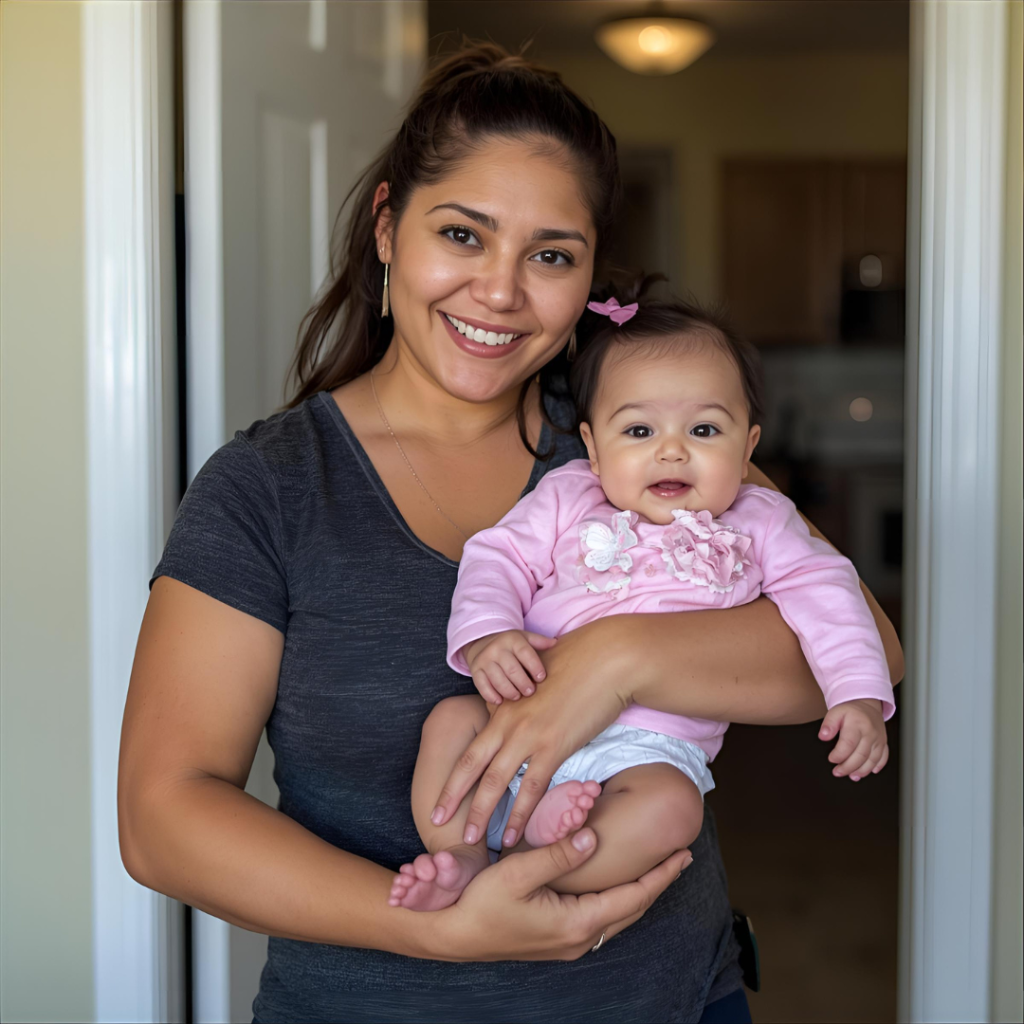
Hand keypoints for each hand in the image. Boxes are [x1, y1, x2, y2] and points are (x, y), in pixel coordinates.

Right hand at [432, 827, 692, 960]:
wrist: (453, 936)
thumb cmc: (481, 903)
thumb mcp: (518, 873)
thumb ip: (557, 854)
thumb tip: (593, 837)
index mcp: (577, 922)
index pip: (633, 896)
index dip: (660, 875)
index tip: (683, 854)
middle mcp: (579, 938)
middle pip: (632, 909)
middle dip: (657, 883)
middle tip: (680, 859)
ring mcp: (569, 943)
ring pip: (618, 916)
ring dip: (640, 892)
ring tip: (656, 870)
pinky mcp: (557, 940)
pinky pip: (602, 919)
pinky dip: (619, 900)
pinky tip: (617, 886)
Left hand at [435, 618, 629, 848]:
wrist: (605, 659)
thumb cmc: (577, 665)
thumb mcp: (538, 683)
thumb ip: (525, 704)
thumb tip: (522, 715)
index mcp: (504, 708)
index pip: (472, 747)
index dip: (455, 773)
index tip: (443, 794)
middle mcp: (509, 723)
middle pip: (471, 764)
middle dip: (451, 795)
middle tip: (435, 819)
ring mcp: (529, 735)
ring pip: (495, 781)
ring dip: (481, 813)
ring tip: (469, 839)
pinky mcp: (554, 746)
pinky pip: (531, 788)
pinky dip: (520, 816)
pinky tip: (512, 836)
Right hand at [464, 630, 556, 704]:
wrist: (482, 642)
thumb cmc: (510, 644)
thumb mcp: (524, 638)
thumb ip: (539, 641)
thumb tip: (555, 643)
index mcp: (512, 639)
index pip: (525, 653)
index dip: (535, 667)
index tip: (541, 678)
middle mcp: (496, 648)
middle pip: (512, 669)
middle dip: (523, 683)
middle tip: (530, 692)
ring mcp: (484, 659)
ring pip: (497, 679)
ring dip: (509, 691)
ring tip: (517, 696)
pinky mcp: (475, 670)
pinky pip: (482, 685)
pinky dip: (491, 695)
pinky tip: (500, 701)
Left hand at [819, 698, 888, 779]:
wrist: (867, 705)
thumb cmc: (850, 711)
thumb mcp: (835, 712)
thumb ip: (828, 725)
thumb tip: (823, 736)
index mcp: (857, 724)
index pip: (849, 744)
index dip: (839, 755)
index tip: (831, 759)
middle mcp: (870, 733)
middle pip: (861, 755)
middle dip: (848, 767)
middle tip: (837, 772)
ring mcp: (879, 740)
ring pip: (872, 760)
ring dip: (861, 771)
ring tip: (851, 775)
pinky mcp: (884, 744)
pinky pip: (882, 759)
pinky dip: (876, 767)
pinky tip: (868, 771)